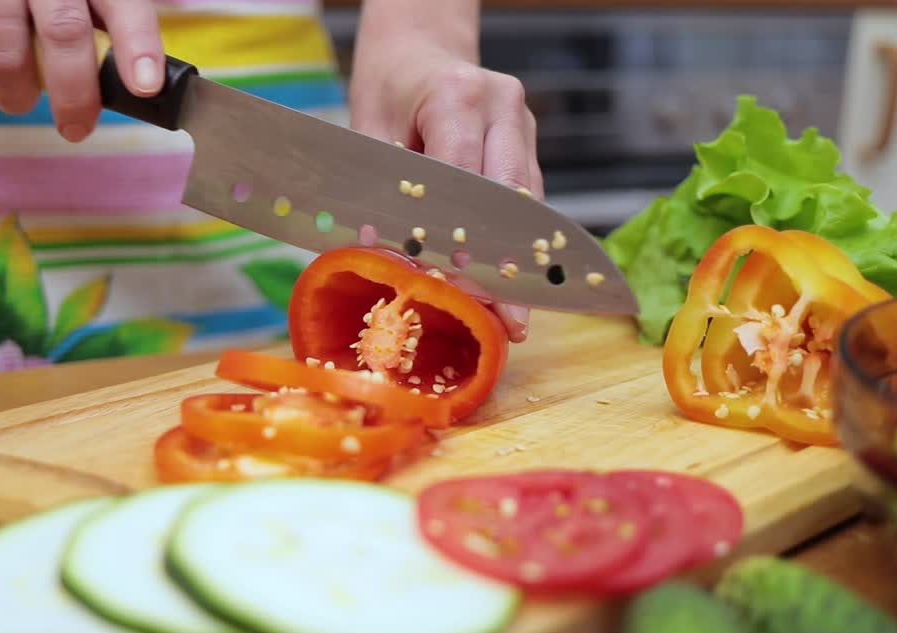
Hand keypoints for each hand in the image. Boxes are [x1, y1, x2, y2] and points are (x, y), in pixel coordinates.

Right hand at [0, 0, 164, 141]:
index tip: (145, 87)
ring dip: (12, 90)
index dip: (137, 46)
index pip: (125, 5)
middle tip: (75, 128)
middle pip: (64, 30)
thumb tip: (141, 85)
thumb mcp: (86, 1)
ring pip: (4, 43)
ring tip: (16, 102)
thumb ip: (109, 30)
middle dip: (73, 91)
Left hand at [347, 16, 539, 342]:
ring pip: (528, 205)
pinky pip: (527, 201)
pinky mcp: (528, 142)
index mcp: (457, 95)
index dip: (463, 241)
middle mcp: (501, 107)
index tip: (462, 290)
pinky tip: (517, 288)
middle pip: (510, 199)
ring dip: (521, 264)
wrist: (419, 47)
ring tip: (516, 318)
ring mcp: (523, 123)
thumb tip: (385, 259)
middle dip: (506, 266)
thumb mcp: (368, 132)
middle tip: (507, 321)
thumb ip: (378, 193)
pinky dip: (519, 245)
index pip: (465, 182)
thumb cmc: (389, 88)